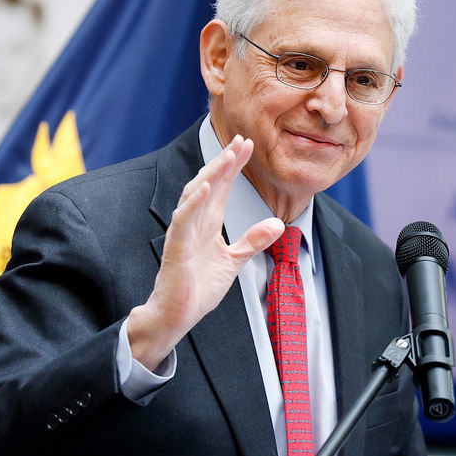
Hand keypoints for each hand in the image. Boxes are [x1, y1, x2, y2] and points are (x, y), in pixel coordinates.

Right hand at [126, 135, 284, 370]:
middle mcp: (194, 221)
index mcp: (207, 223)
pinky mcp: (176, 246)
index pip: (223, 187)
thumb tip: (278, 223)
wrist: (176, 315)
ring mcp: (184, 231)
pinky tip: (207, 185)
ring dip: (213, 174)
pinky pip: (184, 218)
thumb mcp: (233, 261)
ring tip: (227, 156)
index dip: (234, 166)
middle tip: (242, 140)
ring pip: (197, 194)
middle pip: (211, 183)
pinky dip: (195, 200)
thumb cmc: (197, 288)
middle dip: (225, 161)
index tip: (248, 145)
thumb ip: (253, 241)